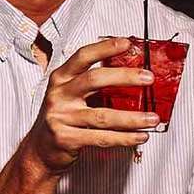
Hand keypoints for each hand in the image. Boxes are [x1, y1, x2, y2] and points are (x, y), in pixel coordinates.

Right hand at [24, 37, 158, 174]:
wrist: (40, 150)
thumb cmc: (62, 119)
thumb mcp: (70, 95)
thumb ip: (91, 84)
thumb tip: (131, 75)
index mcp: (61, 79)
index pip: (83, 57)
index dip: (104, 48)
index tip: (127, 44)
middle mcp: (59, 95)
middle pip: (94, 80)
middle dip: (125, 76)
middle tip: (148, 78)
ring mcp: (61, 117)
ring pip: (103, 116)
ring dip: (132, 118)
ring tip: (152, 118)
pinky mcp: (66, 139)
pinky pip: (101, 138)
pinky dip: (124, 138)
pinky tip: (139, 136)